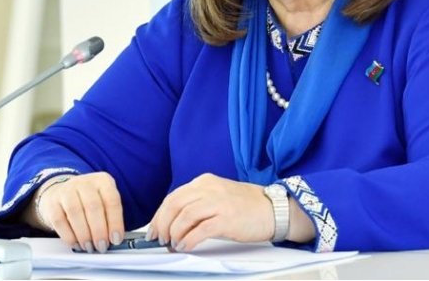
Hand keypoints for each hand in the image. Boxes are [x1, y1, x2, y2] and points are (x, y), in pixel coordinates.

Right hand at [30, 172, 124, 252]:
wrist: (61, 193)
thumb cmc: (87, 202)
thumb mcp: (103, 203)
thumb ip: (110, 218)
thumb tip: (114, 239)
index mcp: (102, 181)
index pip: (112, 200)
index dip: (115, 222)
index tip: (116, 239)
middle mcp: (84, 182)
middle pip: (93, 206)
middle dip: (99, 230)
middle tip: (101, 246)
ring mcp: (66, 190)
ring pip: (75, 212)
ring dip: (84, 234)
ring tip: (89, 246)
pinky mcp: (52, 202)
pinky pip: (59, 220)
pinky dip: (69, 236)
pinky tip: (76, 243)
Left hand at [147, 173, 274, 251]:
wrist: (275, 209)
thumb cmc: (247, 207)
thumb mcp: (218, 196)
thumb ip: (198, 204)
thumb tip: (173, 223)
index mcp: (204, 182)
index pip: (174, 197)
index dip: (159, 215)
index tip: (153, 229)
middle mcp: (209, 188)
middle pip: (175, 204)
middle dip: (162, 224)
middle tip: (159, 239)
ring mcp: (219, 202)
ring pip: (184, 216)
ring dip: (174, 233)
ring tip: (173, 244)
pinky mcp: (227, 218)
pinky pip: (200, 229)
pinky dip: (189, 239)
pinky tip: (185, 246)